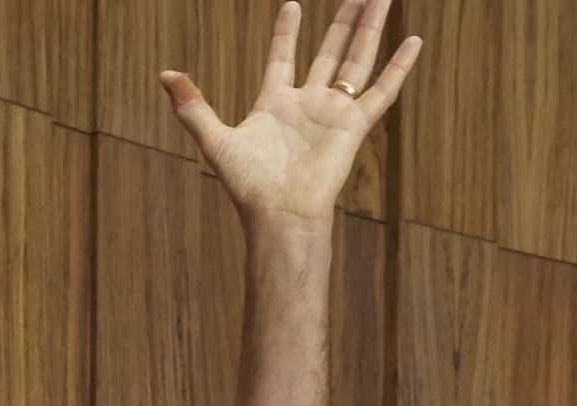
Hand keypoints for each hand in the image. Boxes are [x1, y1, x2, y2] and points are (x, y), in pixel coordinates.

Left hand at [164, 0, 420, 228]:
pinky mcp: (354, 126)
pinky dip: (398, 67)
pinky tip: (413, 41)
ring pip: (356, 60)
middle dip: (343, 20)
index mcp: (275, 102)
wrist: (279, 214)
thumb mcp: (214, 138)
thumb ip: (192, 106)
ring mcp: (333, 112)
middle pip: (330, 51)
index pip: (282, 57)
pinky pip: (381, 91)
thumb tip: (164, 75)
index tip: (291, 6)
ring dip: (369, 28)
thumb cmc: (248, 186)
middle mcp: (308, 103)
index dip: (286, 32)